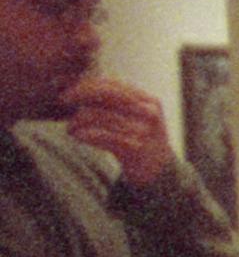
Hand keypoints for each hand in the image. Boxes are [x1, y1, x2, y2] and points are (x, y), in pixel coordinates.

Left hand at [51, 74, 180, 196]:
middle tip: (63, 101)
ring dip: (78, 121)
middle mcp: (148, 113)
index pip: (114, 84)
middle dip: (80, 95)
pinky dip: (84, 134)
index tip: (68, 91)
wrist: (157, 172)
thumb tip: (80, 84)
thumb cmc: (138, 140)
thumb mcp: (135, 117)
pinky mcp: (134, 148)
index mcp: (149, 101)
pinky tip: (76, 135)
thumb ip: (116, 101)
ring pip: (100, 116)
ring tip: (71, 127)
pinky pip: (100, 136)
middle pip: (107, 95)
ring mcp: (143, 131)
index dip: (88, 84)